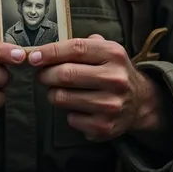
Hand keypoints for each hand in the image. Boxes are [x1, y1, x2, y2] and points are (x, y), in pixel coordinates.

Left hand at [28, 34, 160, 141]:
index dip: (49, 52)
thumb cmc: (112, 70)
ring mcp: (111, 104)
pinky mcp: (105, 127)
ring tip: (57, 90)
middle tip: (40, 75)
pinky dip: (68, 112)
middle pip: (65, 74)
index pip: (75, 49)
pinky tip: (77, 106)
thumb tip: (42, 50)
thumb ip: (79, 44)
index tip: (33, 57)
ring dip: (52, 93)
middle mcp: (115, 78)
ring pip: (63, 98)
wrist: (140, 101)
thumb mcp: (105, 49)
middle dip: (45, 74)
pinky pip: (71, 118)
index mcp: (113, 53)